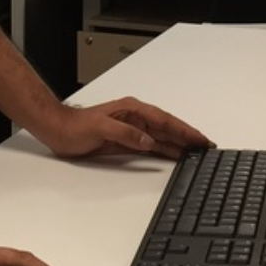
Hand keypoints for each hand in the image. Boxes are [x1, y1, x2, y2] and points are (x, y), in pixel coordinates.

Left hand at [36, 96, 212, 159]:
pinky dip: (165, 150)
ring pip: (162, 137)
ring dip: (180, 144)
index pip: (164, 120)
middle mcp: (135, 118)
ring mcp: (132, 129)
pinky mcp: (127, 141)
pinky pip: (152, 145)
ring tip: (198, 152)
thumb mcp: (100, 128)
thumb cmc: (75, 127)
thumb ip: (125, 133)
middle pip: (168, 127)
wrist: (58, 131)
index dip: (183, 130)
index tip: (199, 138)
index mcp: (132, 110)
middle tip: (207, 146)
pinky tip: (176, 155)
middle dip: (188, 136)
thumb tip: (149, 140)